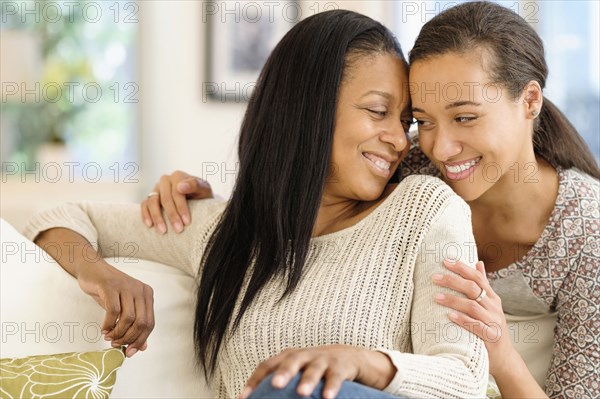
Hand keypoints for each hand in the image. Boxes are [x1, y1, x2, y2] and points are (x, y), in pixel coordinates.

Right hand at [77, 260, 154, 357]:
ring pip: (128, 318)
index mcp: (147, 294)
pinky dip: (109, 324)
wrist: (91, 269)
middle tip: (116, 344)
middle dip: (129, 338)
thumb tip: (143, 347)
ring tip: (109, 337)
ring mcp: (126, 286)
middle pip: (141, 322)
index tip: (130, 352)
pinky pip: (113, 311)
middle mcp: (140, 289)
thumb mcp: (123, 308)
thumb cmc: (108, 291)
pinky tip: (104, 328)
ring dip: (117, 333)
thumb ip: (134, 325)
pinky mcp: (111, 286)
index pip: (150, 323)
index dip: (140, 340)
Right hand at [141, 170, 212, 233]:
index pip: (177, 192)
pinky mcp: (150, 197)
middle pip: (165, 198)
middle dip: (172, 215)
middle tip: (178, 230)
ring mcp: (156, 189)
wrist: (198, 200)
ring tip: (163, 231)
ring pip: (152, 202)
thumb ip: (195, 185)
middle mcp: (165, 180)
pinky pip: (144, 205)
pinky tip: (150, 225)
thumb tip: (180, 186)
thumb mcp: (204, 189)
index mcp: (178, 176)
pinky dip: (145, 214)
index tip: (187, 222)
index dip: (182, 208)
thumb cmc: (202, 195)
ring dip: (157, 217)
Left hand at [238, 345, 394, 398]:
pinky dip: (331, 386)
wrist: (350, 357)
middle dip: (283, 372)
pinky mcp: (340, 366)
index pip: (268, 365)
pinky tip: (327, 397)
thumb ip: (282, 384)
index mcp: (289, 357)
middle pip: (291, 360)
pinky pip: (335, 376)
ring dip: (308, 380)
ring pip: (314, 368)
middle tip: (275, 384)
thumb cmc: (316, 369)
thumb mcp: (298, 371)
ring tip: (302, 393)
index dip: (255, 380)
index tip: (244, 398)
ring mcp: (323, 359)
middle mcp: (304, 356)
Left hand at [432, 259, 514, 375]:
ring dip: (453, 300)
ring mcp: (493, 322)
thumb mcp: (489, 304)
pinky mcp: (491, 337)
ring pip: (473, 306)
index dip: (462, 268)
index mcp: (492, 297)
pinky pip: (476, 326)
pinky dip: (462, 320)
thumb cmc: (491, 327)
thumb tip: (477, 262)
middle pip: (473, 289)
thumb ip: (483, 285)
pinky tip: (450, 316)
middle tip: (435, 277)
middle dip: (453, 281)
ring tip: (436, 297)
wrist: (504, 357)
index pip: (478, 278)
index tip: (445, 261)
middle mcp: (494, 307)